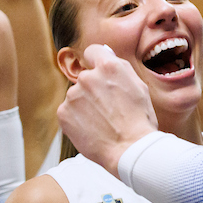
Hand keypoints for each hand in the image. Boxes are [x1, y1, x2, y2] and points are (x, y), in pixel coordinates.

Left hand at [57, 44, 158, 174]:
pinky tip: (92, 129)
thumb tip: (105, 53)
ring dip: (85, 105)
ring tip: (102, 122)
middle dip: (94, 90)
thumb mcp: (138, 86)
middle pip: (86, 78)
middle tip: (108, 109)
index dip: (97, 63)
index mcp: (109, 67)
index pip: (93, 52)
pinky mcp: (63, 113)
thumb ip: (119, 67)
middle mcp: (88, 77)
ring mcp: (73, 95)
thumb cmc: (139, 120)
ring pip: (77, 96)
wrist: (130, 150)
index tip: (101, 75)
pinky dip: (77, 119)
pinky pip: (69, 111)